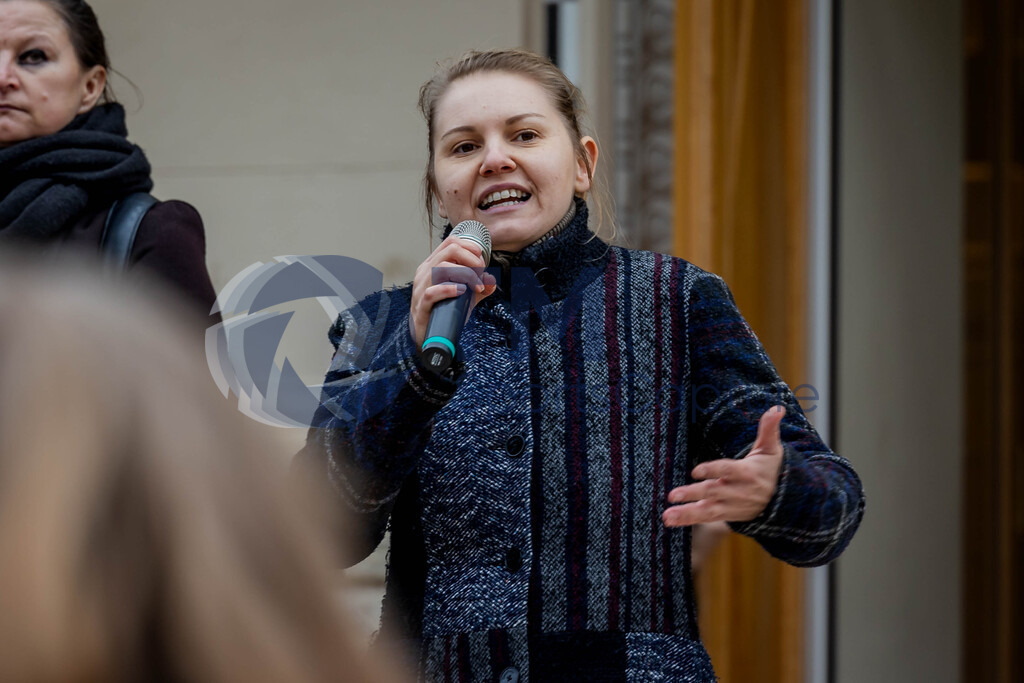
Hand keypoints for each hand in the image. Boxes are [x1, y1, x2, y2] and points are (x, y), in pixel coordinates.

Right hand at [409, 235, 496, 347]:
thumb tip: (491, 280)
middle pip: (450, 250)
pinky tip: (461, 291)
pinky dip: (449, 289)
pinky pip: (432, 292)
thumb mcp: (465, 296)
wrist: (427, 333)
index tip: (482, 260)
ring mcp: (421, 287)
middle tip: (481, 272)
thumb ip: (479, 287)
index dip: (470, 247)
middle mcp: (425, 271)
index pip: (451, 243)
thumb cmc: (443, 310)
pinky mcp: (422, 304)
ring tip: (476, 286)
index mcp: (433, 264)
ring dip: (465, 274)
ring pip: (442, 268)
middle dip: (472, 259)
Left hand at [663, 406, 785, 526]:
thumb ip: (769, 429)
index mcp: (747, 473)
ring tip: (667, 516)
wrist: (786, 503)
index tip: (696, 471)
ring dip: (686, 514)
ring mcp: (731, 506)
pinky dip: (688, 520)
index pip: (728, 470)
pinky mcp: (726, 515)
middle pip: (713, 492)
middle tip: (673, 495)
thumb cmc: (772, 470)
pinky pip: (706, 519)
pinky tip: (671, 520)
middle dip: (693, 494)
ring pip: (708, 511)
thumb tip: (777, 408)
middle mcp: (738, 492)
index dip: (713, 470)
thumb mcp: (772, 449)